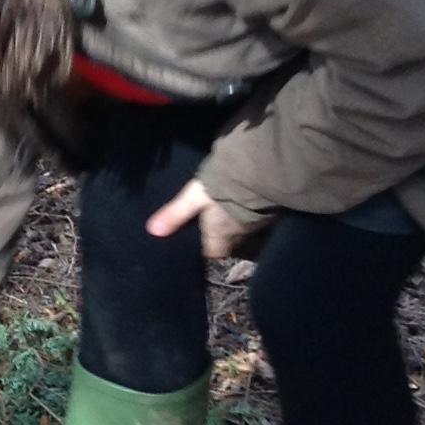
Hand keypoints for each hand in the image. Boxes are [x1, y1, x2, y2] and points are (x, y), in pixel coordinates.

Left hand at [146, 180, 266, 260]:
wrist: (263, 169)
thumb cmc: (223, 185)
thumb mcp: (194, 197)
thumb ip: (176, 213)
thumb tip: (153, 231)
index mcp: (219, 235)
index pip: (213, 256)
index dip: (207, 255)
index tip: (200, 253)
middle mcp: (239, 235)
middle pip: (230, 245)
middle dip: (223, 242)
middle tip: (212, 235)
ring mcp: (257, 224)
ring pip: (244, 232)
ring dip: (237, 227)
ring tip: (228, 219)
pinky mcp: (271, 212)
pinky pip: (258, 220)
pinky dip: (251, 216)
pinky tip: (247, 206)